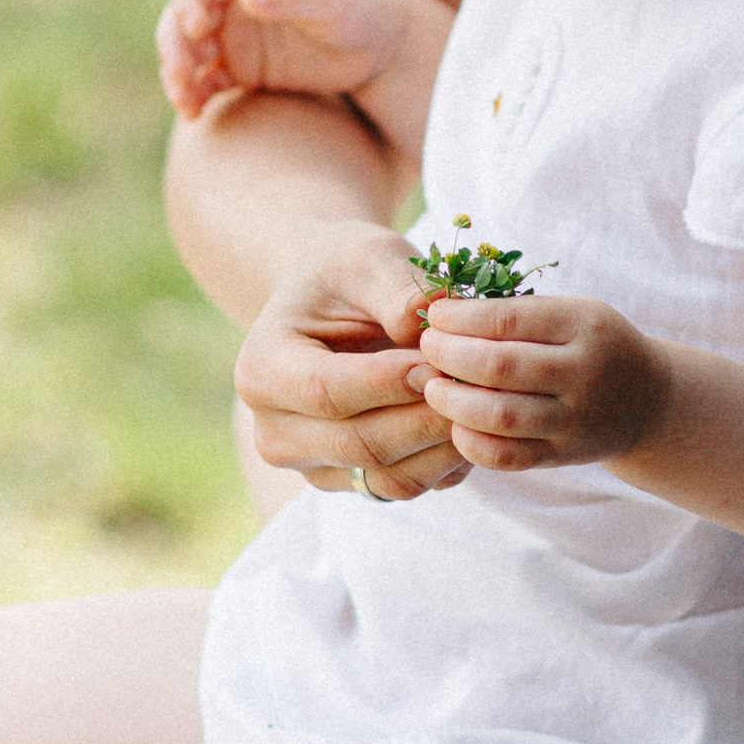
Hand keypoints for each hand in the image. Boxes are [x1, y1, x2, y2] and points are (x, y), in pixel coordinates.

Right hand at [156, 0, 421, 120]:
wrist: (385, 47)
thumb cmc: (361, 5)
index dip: (188, 0)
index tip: (197, 27)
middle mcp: (235, 3)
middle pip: (182, 18)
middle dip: (174, 44)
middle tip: (180, 72)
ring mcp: (236, 38)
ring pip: (188, 53)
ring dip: (178, 74)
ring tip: (184, 101)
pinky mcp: (244, 72)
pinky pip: (206, 83)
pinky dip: (194, 96)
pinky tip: (193, 114)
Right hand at [234, 222, 467, 499]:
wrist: (336, 305)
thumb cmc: (350, 273)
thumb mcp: (369, 257)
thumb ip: (397, 286)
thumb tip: (428, 318)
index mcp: (260, 370)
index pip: (327, 393)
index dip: (392, 382)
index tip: (443, 360)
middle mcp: (275, 433)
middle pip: (362, 444)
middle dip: (429, 415)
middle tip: (481, 384)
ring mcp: (314, 468)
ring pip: (391, 478)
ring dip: (446, 445)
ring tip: (483, 400)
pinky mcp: (354, 484)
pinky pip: (409, 486)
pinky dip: (448, 460)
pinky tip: (472, 419)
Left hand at [417, 293, 669, 471]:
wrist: (647, 401)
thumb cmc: (593, 346)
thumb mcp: (573, 313)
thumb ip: (518, 314)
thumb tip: (442, 314)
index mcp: (584, 325)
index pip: (507, 319)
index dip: (459, 318)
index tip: (435, 315)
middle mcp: (584, 373)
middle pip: (498, 367)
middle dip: (449, 355)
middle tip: (427, 348)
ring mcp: (575, 420)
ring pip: (499, 416)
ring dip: (452, 401)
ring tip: (432, 386)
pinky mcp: (563, 455)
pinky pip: (507, 457)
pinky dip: (472, 443)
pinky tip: (456, 424)